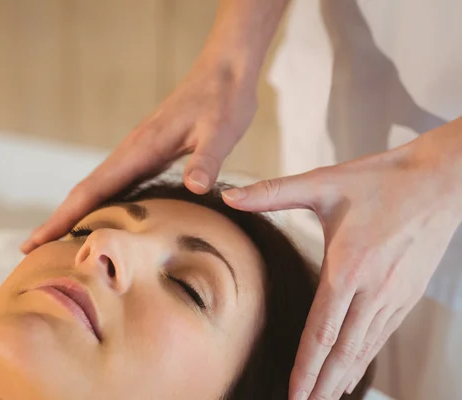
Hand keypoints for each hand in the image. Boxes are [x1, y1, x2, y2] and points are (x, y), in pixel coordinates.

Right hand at [20, 55, 258, 252]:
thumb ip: (207, 159)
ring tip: (60, 242)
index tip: (34, 241)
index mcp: (141, 148)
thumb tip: (196, 188)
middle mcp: (132, 152)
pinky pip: (117, 184)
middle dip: (58, 221)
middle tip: (32, 252)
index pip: (92, 189)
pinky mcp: (150, 154)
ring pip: (98, 188)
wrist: (225, 70)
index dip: (62, 218)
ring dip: (76, 214)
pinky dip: (101, 204)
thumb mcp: (221, 130)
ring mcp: (138, 152)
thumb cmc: (223, 99)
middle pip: (85, 192)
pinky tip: (104, 219)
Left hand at [222, 122, 461, 399]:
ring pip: (366, 347)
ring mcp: (396, 294)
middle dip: (323, 385)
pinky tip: (355, 366)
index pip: (321, 330)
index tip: (294, 393)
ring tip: (326, 397)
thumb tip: (227, 194)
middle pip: (345, 351)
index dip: (306, 366)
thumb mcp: (323, 182)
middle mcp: (374, 289)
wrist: (441, 179)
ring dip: (346, 376)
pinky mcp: (410, 293)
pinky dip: (367, 356)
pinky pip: (384, 334)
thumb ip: (272, 192)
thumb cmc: (381, 179)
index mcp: (349, 267)